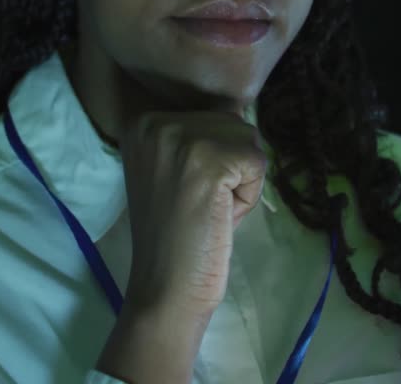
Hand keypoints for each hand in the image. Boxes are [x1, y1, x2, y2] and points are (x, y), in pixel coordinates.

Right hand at [117, 108, 268, 322]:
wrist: (166, 287)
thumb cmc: (179, 234)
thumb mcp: (177, 169)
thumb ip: (199, 137)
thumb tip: (242, 114)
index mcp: (142, 122)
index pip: (213, 117)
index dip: (216, 159)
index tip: (188, 193)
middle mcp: (155, 122)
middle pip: (233, 123)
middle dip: (231, 167)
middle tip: (202, 205)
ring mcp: (180, 138)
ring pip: (249, 140)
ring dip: (241, 179)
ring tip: (210, 209)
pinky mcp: (208, 161)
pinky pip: (258, 163)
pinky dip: (250, 194)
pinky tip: (220, 216)